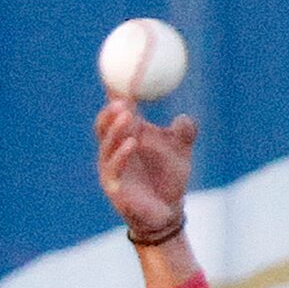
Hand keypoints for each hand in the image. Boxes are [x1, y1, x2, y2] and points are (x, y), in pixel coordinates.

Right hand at [96, 97, 194, 236]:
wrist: (167, 213)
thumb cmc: (170, 179)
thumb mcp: (181, 152)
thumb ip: (184, 133)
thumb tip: (184, 118)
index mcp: (127, 136)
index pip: (117, 111)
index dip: (116, 93)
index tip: (120, 74)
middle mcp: (114, 150)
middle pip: (104, 124)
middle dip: (110, 110)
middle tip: (122, 97)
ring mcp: (111, 168)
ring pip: (107, 144)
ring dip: (116, 128)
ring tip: (128, 115)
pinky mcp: (114, 187)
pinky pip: (115, 167)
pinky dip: (122, 153)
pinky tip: (133, 142)